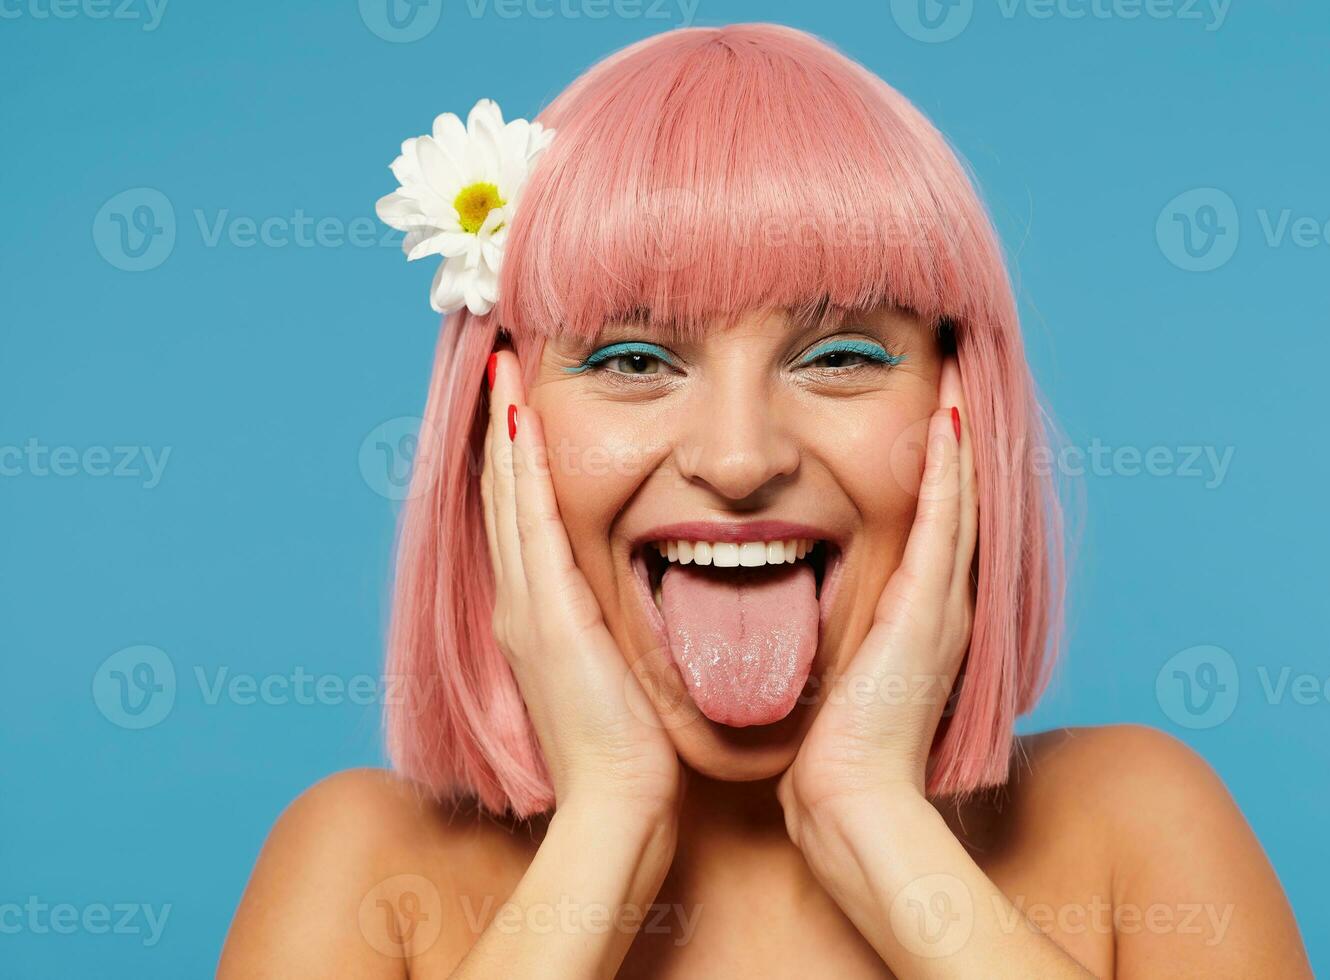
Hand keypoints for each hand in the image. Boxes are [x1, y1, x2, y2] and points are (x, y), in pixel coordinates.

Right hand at [480, 348, 682, 816]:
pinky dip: (520, 467)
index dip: (514, 465)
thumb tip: (629, 613)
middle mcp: (520, 606)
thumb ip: (610, 641)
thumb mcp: (614, 682)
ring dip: (503, 431)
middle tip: (498, 369)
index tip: (517, 409)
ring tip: (499, 372)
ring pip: (508, 498)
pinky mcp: (546, 612)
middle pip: (502, 499)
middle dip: (500, 433)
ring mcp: (526, 607)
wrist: (616, 807)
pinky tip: (518, 417)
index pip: (521, 524)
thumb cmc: (627, 757)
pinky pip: (529, 521)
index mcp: (537, 621)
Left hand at [779, 358, 977, 827]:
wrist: (854, 804)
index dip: (935, 468)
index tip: (928, 413)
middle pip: (958, 500)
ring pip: (959, 498)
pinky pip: (943, 522)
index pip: (934, 524)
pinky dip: (948, 469)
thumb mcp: (834, 680)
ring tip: (960, 373)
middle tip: (958, 371)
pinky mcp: (928, 610)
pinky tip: (946, 419)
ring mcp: (942, 605)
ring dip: (959, 434)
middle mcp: (943, 604)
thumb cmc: (834, 756)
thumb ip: (827, 642)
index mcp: (920, 619)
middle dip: (957, 436)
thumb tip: (781, 615)